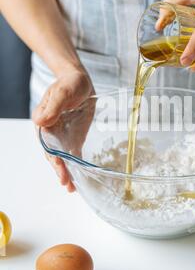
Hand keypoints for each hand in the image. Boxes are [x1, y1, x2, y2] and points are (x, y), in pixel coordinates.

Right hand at [32, 69, 94, 191]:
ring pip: (62, 158)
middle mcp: (50, 132)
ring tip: (71, 188)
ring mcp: (61, 137)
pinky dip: (75, 166)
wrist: (79, 81)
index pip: (46, 142)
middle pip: (53, 154)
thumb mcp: (62, 92)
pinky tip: (78, 179)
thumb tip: (40, 121)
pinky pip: (72, 154)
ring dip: (66, 172)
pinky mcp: (72, 138)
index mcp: (44, 121)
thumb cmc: (69, 84)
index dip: (52, 155)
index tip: (58, 165)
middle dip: (59, 169)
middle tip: (66, 182)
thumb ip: (53, 106)